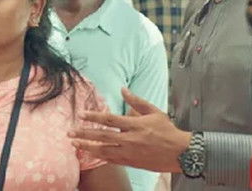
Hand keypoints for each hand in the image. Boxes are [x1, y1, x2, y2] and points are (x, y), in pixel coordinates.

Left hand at [69, 87, 189, 172]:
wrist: (181, 153)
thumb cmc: (168, 130)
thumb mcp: (154, 112)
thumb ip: (136, 101)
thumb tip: (122, 89)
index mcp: (135, 125)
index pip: (110, 120)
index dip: (94, 117)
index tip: (81, 114)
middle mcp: (131, 140)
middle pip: (103, 136)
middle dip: (84, 134)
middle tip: (69, 132)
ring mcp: (131, 153)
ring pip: (104, 150)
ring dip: (87, 147)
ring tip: (74, 144)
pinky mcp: (132, 162)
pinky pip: (112, 160)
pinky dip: (99, 156)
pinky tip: (89, 153)